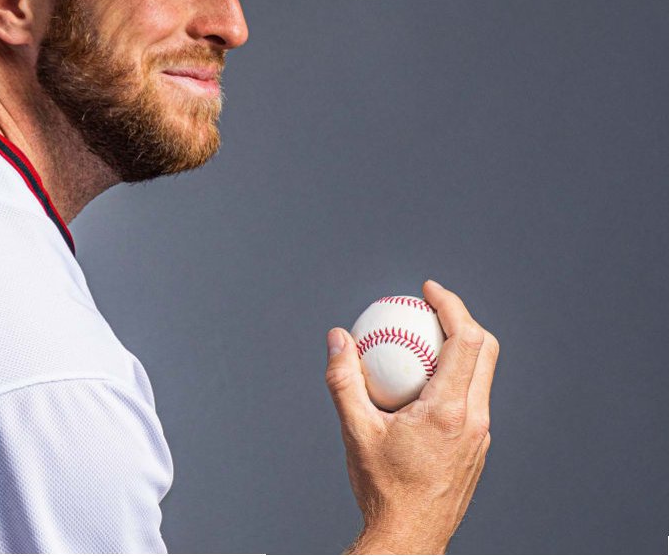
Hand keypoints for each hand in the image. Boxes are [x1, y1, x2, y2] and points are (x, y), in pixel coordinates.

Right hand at [324, 280, 498, 554]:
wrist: (410, 535)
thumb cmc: (382, 488)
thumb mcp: (354, 431)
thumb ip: (344, 380)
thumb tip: (337, 338)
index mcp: (448, 411)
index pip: (465, 341)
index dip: (451, 306)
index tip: (428, 290)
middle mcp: (473, 419)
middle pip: (485, 351)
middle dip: (461, 318)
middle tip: (430, 306)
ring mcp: (480, 434)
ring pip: (482, 375)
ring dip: (461, 347)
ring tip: (425, 339)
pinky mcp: (477, 446)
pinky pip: (473, 397)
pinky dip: (455, 376)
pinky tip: (423, 383)